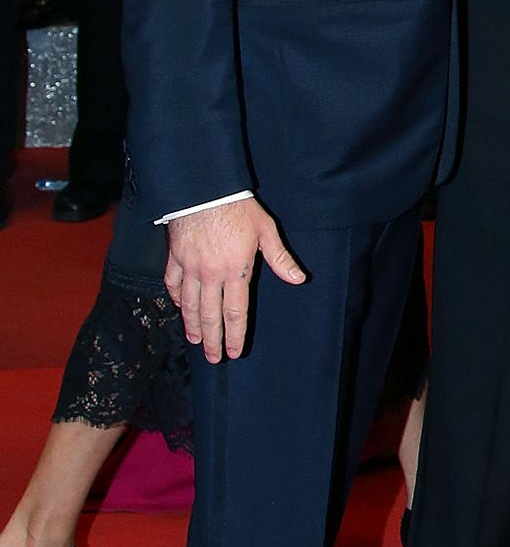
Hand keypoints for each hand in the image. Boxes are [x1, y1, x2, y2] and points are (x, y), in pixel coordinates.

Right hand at [165, 201, 305, 362]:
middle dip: (212, 339)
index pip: (235, 312)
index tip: (234, 351)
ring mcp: (190, 266)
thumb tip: (298, 279)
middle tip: (213, 358)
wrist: (204, 188)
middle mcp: (210, 274)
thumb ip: (280, 258)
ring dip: (192, 325)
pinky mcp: (175, 256)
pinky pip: (173, 283)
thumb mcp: (265, 231)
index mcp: (235, 270)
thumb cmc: (238, 207)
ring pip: (190, 304)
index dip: (235, 335)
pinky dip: (177, 298)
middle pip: (210, 315)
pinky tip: (180, 307)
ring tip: (194, 341)